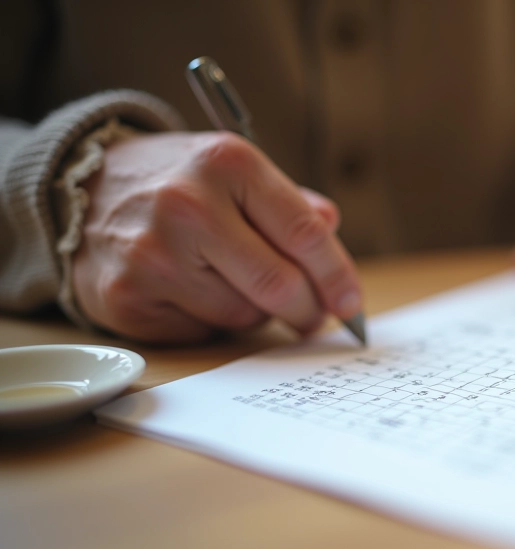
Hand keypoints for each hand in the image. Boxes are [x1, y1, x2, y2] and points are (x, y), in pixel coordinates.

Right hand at [73, 131, 361, 342]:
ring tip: (232, 284)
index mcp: (228, 165)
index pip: (305, 235)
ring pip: (243, 314)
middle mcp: (189, 207)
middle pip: (280, 286)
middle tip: (313, 317)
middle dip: (308, 310)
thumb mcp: (234, 170)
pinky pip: (201, 331)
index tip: (351, 303)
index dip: (338, 277)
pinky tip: (191, 291)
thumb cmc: (177, 182)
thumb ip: (289, 202)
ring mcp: (153, 255)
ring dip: (255, 312)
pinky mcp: (127, 298)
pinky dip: (211, 321)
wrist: (78, 189)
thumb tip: (331, 230)